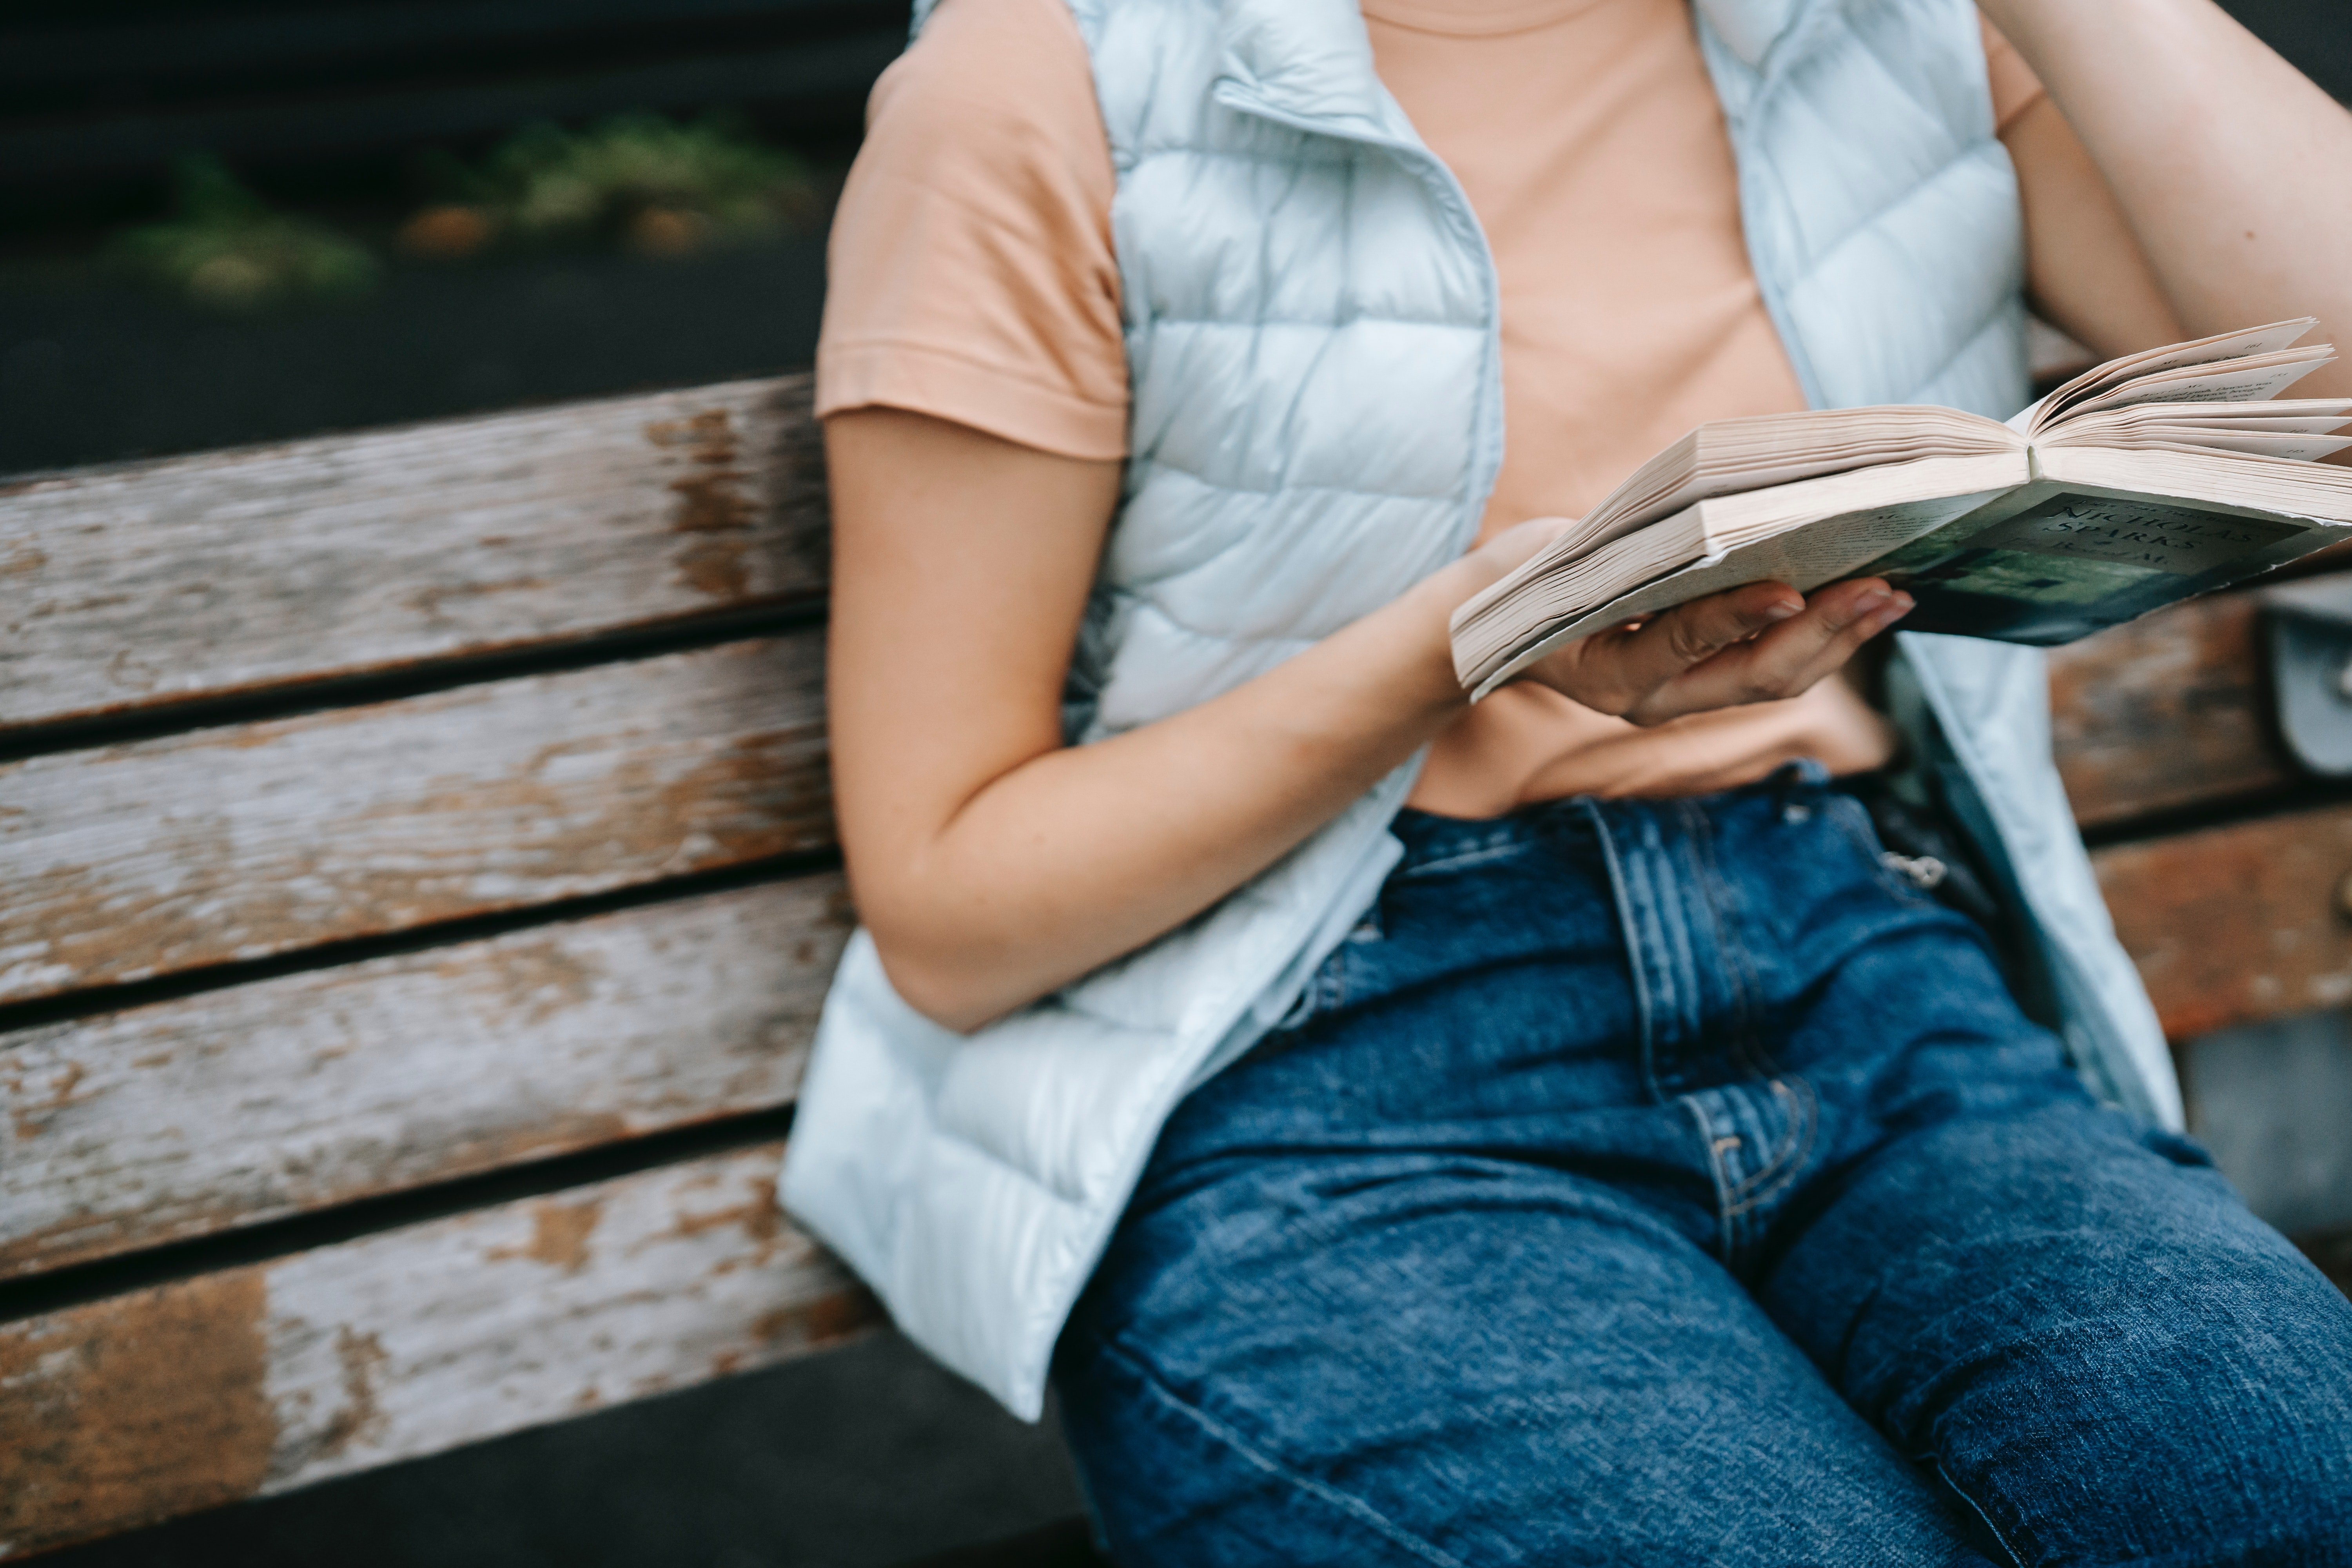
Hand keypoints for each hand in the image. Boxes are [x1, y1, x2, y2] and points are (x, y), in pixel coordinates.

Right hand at [1519, 576, 1912, 725]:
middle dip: (1820, 633)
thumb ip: (1630, 552)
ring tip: (1890, 596)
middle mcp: (1649, 701)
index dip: (1736, 618)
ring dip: (1837, 641)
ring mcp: (1680, 700)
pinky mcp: (1704, 684)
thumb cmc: (1526, 577)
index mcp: (1606, 672)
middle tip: (1878, 588)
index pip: (1679, 644)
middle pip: (1750, 679)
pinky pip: (1774, 674)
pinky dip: (1822, 641)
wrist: (1497, 625)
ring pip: (1775, 685)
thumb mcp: (1560, 557)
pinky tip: (1863, 607)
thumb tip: (1718, 517)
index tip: (1791, 591)